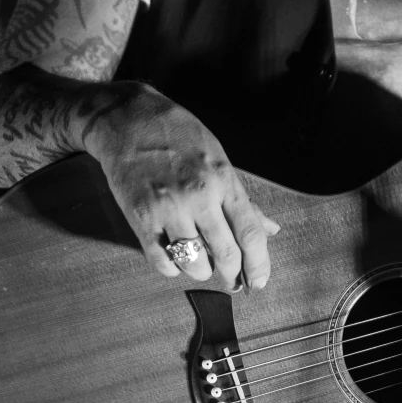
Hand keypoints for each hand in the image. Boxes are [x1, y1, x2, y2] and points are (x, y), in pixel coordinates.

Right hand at [84, 82, 279, 290]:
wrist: (130, 120)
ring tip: (201, 265)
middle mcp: (199, 196)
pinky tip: (175, 260)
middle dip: (232, 275)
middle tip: (232, 282)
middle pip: (225, 253)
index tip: (258, 282)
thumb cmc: (178, 137)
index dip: (258, 265)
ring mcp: (169, 208)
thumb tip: (272, 228)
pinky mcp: (141, 217)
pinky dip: (172, 268)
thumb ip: (244, 199)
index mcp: (224, 181)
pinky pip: (161, 260)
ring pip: (194, 262)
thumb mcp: (219, 159)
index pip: (250, 233)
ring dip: (201, 271)